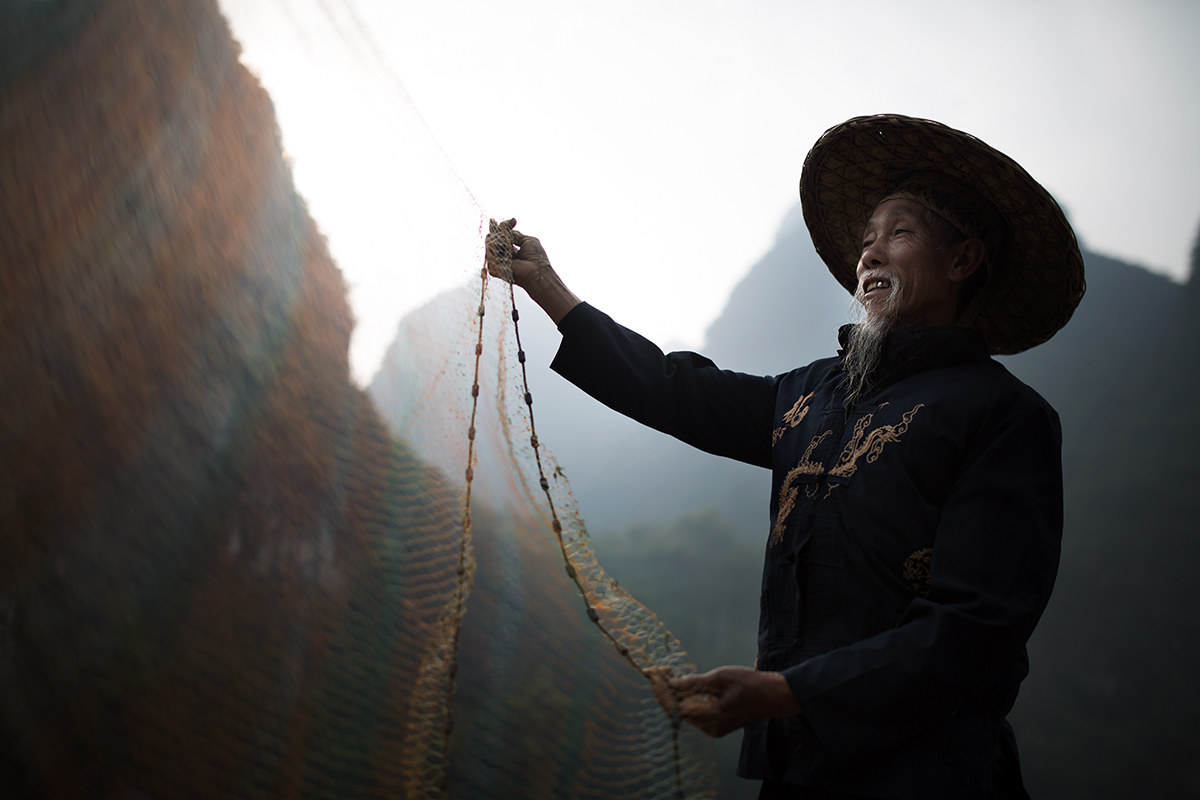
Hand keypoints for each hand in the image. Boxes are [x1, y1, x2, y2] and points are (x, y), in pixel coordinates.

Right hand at [484, 218, 580, 323]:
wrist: (536, 271)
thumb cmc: (537, 258)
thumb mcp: (528, 241)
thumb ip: (517, 235)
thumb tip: (508, 228)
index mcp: (514, 252)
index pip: (504, 238)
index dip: (506, 228)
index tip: (513, 221)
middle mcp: (506, 258)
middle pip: (495, 241)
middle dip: (499, 231)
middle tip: (502, 224)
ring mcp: (500, 264)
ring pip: (491, 247)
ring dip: (497, 239)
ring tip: (505, 236)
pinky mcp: (495, 270)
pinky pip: (490, 257)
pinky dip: (493, 249)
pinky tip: (502, 245)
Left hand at [667, 666, 800, 737]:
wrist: (773, 696)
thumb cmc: (750, 684)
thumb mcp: (720, 677)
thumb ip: (694, 682)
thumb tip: (672, 683)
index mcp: (710, 716)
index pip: (675, 706)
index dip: (661, 690)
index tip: (653, 673)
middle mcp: (710, 727)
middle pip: (677, 711)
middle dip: (666, 692)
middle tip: (660, 672)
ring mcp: (714, 729)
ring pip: (685, 713)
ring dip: (675, 695)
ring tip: (669, 675)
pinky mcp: (717, 726)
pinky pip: (695, 714)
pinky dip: (687, 700)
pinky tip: (684, 686)